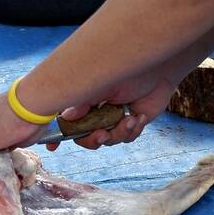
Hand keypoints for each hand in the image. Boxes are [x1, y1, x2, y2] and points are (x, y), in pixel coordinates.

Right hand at [60, 74, 177, 150]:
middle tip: (101, 134)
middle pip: (84, 137)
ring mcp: (114, 117)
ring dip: (118, 133)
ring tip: (129, 119)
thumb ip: (82, 102)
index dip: (57, 135)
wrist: (160, 68)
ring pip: (107, 140)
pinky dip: (132, 130)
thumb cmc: (128, 68)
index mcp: (83, 99)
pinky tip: (138, 116)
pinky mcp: (131, 122)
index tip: (53, 146)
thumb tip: (67, 116)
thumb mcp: (99, 84)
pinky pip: (126, 138)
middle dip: (92, 140)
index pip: (64, 120)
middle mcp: (96, 110)